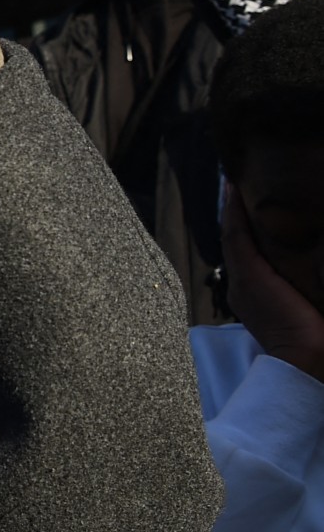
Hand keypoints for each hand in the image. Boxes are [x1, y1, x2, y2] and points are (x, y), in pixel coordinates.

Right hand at [223, 182, 323, 381]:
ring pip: (234, 237)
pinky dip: (234, 212)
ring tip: (233, 182)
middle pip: (236, 243)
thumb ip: (305, 281)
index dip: (245, 229)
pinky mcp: (248, 276)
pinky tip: (234, 189)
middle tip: (236, 185)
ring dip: (232, 208)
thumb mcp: (308, 302)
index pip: (248, 255)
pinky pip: (236, 236)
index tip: (246, 204)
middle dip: (234, 215)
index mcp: (255, 297)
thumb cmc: (317, 341)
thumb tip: (315, 257)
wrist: (307, 363)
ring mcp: (241, 281)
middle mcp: (242, 287)